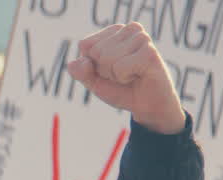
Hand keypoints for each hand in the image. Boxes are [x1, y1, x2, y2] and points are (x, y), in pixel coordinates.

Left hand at [68, 23, 186, 134]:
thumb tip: (73, 64)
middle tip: (123, 75)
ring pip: (107, 58)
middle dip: (104, 71)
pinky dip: (125, 78)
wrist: (147, 106)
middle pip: (96, 52)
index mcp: (115, 31)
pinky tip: (138, 76)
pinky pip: (120, 67)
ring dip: (115, 75)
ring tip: (131, 75)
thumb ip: (81, 72)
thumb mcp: (95, 82)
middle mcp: (130, 29)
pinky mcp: (149, 52)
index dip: (92, 66)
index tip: (110, 71)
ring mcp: (142, 38)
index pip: (85, 45)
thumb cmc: (122, 90)